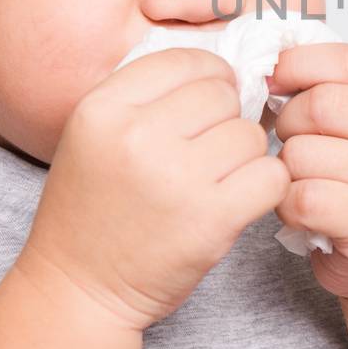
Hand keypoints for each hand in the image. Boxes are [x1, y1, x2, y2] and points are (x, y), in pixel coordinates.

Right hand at [18, 48, 290, 331]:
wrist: (77, 289)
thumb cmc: (92, 211)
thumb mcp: (94, 136)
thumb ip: (146, 97)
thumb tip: (224, 71)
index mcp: (103, 108)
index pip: (185, 59)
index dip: (209, 78)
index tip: (209, 103)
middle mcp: (137, 136)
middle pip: (222, 95)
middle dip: (226, 120)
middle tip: (209, 151)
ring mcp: (176, 178)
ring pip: (250, 135)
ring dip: (245, 157)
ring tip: (218, 180)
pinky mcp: (211, 219)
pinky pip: (271, 176)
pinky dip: (264, 187)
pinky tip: (239, 199)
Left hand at [268, 43, 347, 302]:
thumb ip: (328, 85)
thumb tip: (268, 60)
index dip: (298, 65)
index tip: (274, 80)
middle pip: (320, 105)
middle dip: (288, 123)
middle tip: (291, 141)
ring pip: (303, 154)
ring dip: (286, 170)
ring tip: (304, 180)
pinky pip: (303, 199)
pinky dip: (288, 206)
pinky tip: (304, 210)